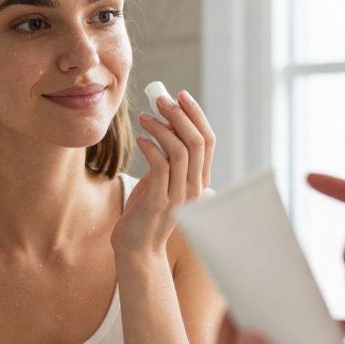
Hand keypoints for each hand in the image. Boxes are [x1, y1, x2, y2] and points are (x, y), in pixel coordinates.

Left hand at [111, 89, 215, 256]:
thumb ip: (168, 157)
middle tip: (160, 98)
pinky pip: (160, 165)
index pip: (208, 140)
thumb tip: (166, 121)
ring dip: (162, 128)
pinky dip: (150, 146)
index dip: (196, 115)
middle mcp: (195, 188)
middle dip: (180, 114)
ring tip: (144, 117)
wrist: (137, 248)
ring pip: (181, 151)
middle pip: (197, 141)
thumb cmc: (146, 211)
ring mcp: (179, 196)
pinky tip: (140, 139)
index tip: (180, 95)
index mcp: (200, 180)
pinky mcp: (159, 202)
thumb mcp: (162, 180)